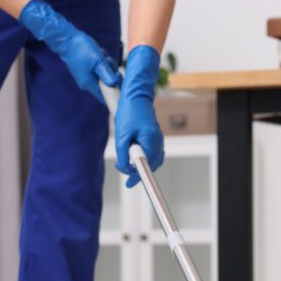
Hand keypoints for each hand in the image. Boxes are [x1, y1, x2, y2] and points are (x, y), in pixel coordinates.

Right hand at [19, 0, 121, 102]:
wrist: (67, 40)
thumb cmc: (81, 49)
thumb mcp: (98, 61)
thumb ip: (107, 74)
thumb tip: (115, 84)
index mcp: (89, 84)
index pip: (105, 97)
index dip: (115, 92)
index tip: (119, 80)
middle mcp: (87, 83)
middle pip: (106, 84)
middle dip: (111, 71)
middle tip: (107, 60)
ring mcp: (86, 77)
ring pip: (104, 74)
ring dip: (106, 64)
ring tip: (101, 54)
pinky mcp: (86, 70)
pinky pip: (99, 69)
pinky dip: (101, 61)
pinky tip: (98, 53)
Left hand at [114, 45, 163, 187]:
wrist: (136, 95)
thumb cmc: (129, 112)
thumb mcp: (121, 136)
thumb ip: (123, 154)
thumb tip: (125, 168)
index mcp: (151, 142)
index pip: (147, 167)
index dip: (137, 177)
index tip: (130, 184)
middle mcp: (158, 142)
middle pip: (151, 165)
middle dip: (138, 171)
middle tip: (125, 173)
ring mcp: (159, 139)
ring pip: (152, 159)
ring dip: (141, 164)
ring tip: (127, 165)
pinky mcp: (156, 137)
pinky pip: (152, 153)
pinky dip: (144, 158)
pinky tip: (136, 156)